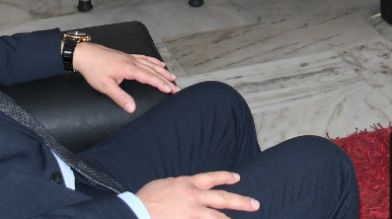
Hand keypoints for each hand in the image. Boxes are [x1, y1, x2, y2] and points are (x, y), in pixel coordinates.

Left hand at [70, 42, 178, 112]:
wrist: (85, 54)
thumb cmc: (93, 70)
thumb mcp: (105, 86)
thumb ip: (120, 97)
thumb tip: (132, 108)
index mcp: (129, 69)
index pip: (149, 77)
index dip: (161, 84)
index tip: (171, 90)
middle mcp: (132, 61)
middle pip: (153, 70)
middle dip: (166, 79)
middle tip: (177, 87)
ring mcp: (130, 57)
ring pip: (150, 63)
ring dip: (162, 70)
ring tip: (172, 76)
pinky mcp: (126, 56)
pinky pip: (144, 57)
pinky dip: (153, 61)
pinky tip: (158, 63)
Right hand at [138, 172, 258, 218]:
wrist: (137, 212)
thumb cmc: (147, 198)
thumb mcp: (166, 184)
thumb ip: (181, 186)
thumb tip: (188, 189)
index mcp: (188, 184)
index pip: (212, 178)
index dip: (226, 177)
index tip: (237, 178)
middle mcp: (194, 198)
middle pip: (223, 199)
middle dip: (241, 201)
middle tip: (255, 204)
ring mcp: (192, 215)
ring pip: (217, 218)